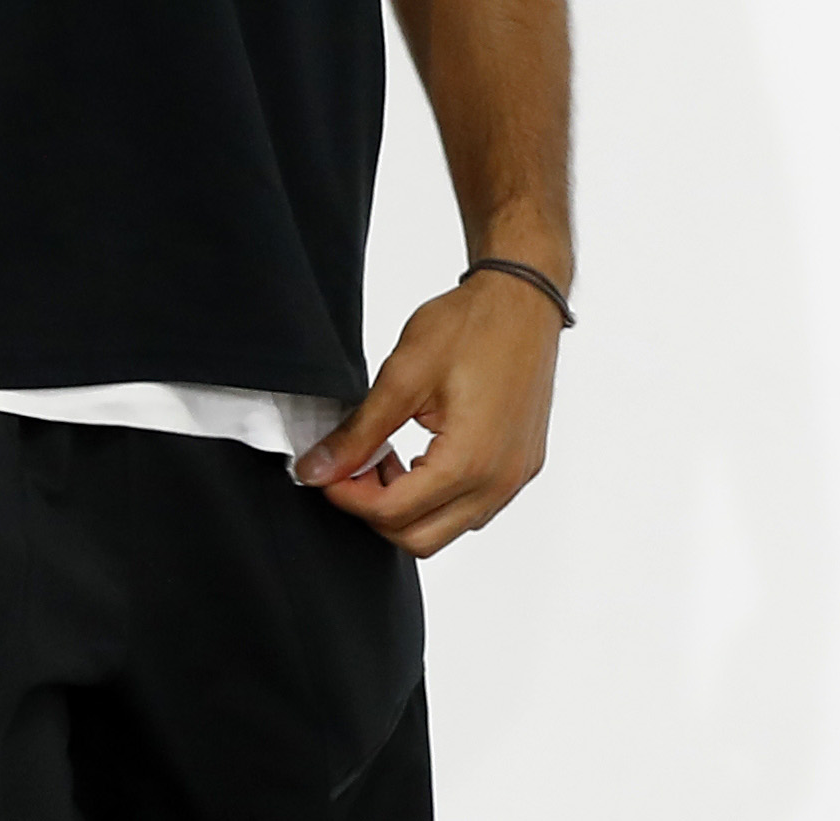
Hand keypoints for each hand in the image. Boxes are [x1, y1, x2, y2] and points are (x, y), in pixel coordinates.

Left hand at [292, 267, 561, 555]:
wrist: (522, 301)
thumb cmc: (471, 327)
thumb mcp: (403, 376)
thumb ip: (359, 432)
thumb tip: (317, 470)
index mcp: (470, 462)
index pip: (393, 514)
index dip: (347, 497)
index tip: (325, 471)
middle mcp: (499, 482)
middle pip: (420, 539)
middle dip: (375, 511)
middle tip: (353, 468)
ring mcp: (515, 479)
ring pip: (447, 530)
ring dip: (406, 508)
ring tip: (383, 458)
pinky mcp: (521, 468)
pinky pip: (471, 509)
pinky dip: (436, 498)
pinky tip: (416, 458)